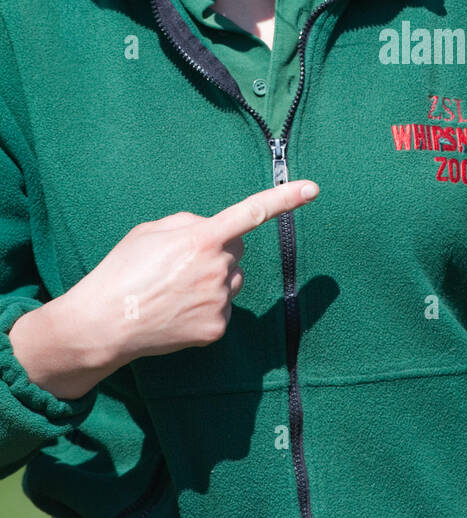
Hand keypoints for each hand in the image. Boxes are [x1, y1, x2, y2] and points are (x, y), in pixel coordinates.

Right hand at [10, 180, 318, 396]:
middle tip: (178, 264)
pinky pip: (222, 308)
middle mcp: (217, 268)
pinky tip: (176, 311)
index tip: (312, 189)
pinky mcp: (216, 328)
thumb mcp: (150, 231)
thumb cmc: (123, 270)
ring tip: (173, 289)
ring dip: (213, 279)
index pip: (251, 213)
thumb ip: (190, 223)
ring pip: (231, 280)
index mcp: (201, 238)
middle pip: (236, 250)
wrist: (103, 324)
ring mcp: (219, 301)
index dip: (284, 199)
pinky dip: (205, 307)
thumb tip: (218, 230)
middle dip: (218, 250)